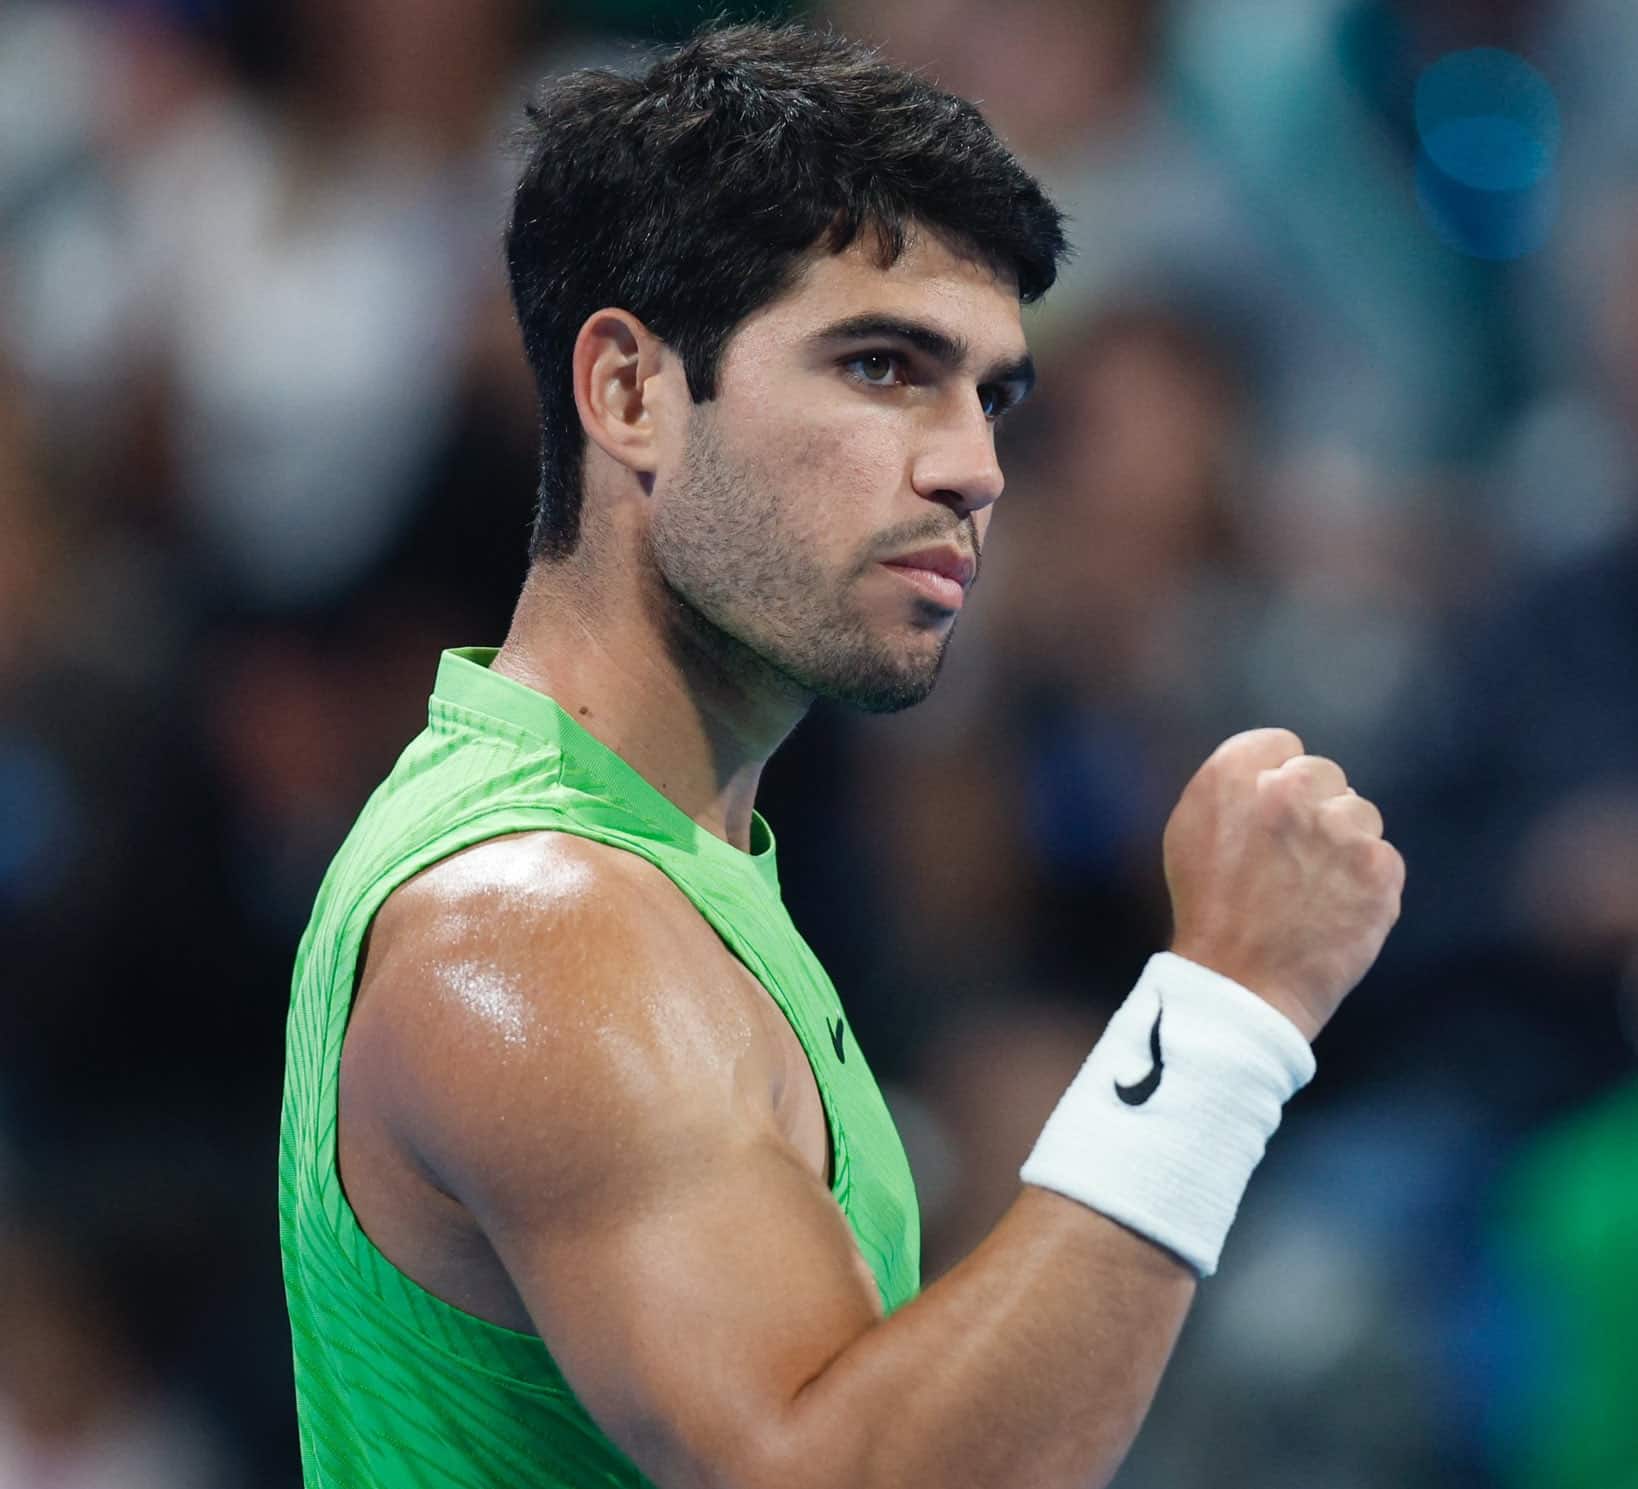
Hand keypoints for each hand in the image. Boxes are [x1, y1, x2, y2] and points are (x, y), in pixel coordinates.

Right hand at [1162, 729, 1403, 1040]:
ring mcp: (1340, 829)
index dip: (1273, 782)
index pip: (1281, 746)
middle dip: (1312, 807)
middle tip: (1289, 858)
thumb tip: (1276, 768)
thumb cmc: (1208, 909)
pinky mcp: (1379, 870)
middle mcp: (1289, 789)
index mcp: (1234, 774)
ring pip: (1359, 814)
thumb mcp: (1190, 831)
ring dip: (1342, 843)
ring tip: (1310, 889)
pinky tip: (1333, 909)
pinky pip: (1382, 858)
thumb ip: (1232, 787)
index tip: (1266, 818)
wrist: (1239, 986)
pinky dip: (1364, 883)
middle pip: (1324, 774)